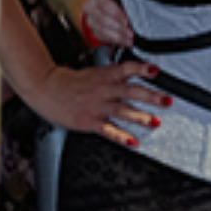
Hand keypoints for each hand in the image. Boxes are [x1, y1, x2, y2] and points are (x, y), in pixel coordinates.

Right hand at [23, 61, 169, 146]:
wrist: (43, 87)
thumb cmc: (66, 82)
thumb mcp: (90, 73)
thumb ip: (111, 76)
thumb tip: (131, 76)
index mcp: (103, 76)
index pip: (125, 69)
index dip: (141, 68)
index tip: (155, 70)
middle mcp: (102, 90)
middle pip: (129, 91)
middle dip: (150, 96)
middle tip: (167, 100)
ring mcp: (96, 106)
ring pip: (122, 110)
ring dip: (140, 117)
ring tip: (155, 122)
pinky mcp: (88, 120)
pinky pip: (107, 129)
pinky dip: (121, 136)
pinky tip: (132, 142)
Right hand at [80, 0, 133, 46]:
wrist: (116, 3)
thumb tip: (134, 3)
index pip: (104, 3)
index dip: (116, 13)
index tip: (127, 20)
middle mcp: (90, 4)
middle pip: (101, 18)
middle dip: (118, 27)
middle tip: (130, 33)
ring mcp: (90, 17)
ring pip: (101, 29)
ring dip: (117, 36)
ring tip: (129, 40)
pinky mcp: (93, 28)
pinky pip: (101, 36)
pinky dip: (114, 40)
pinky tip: (124, 42)